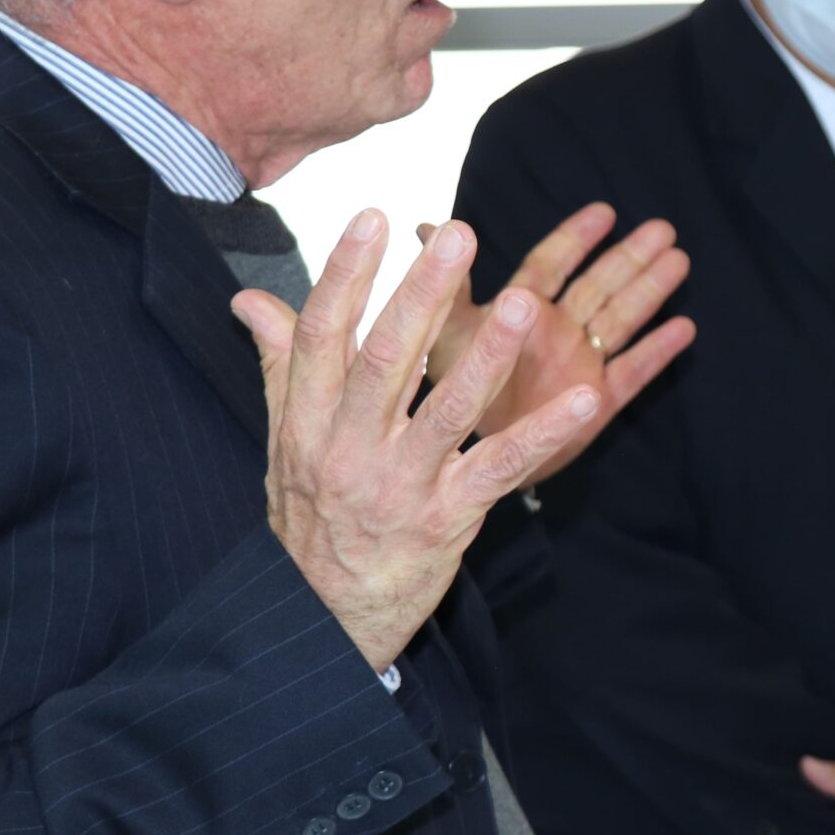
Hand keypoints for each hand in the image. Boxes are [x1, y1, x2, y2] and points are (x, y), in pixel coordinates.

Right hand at [233, 212, 603, 671]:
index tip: (371, 214)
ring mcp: (400, 485)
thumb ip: (280, 362)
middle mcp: (350, 447)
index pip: (324, 334)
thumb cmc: (310, 516)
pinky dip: (543, 436)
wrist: (319, 620)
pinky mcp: (446, 520)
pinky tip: (584, 402)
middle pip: (386, 359)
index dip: (347, 273)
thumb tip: (250, 297)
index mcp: (309, 420)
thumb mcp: (283, 441)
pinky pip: (500, 469)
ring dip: (488, 355)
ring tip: (524, 304)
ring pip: (446, 410)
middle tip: (459, 235)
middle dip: (422, 294)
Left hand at [421, 202, 694, 483]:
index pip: (551, 265)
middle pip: (598, 286)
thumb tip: (428, 228)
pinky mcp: (596, 403)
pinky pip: (631, 373)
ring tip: (679, 261)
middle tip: (663, 229)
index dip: (576, 238)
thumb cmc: (452, 390)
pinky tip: (684, 329)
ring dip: (649, 292)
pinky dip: (656, 352)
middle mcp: (555, 332)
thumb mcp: (447, 334)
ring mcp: (578, 365)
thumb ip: (448, 287)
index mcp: (520, 311)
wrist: (464, 459)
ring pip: (620, 320)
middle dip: (629, 258)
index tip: (605, 212)